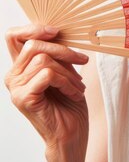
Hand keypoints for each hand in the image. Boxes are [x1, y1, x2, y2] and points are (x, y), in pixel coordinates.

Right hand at [4, 24, 89, 149]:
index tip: (56, 31)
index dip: (33, 28)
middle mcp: (13, 76)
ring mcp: (16, 88)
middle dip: (64, 50)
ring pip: (44, 60)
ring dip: (69, 72)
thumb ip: (56, 54)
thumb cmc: (69, 102)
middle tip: (83, 61)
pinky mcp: (24, 98)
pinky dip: (67, 82)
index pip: (13, 36)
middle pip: (34, 45)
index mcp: (20, 67)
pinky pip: (48, 75)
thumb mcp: (65, 71)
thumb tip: (59, 32)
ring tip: (78, 86)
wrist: (71, 133)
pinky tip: (74, 93)